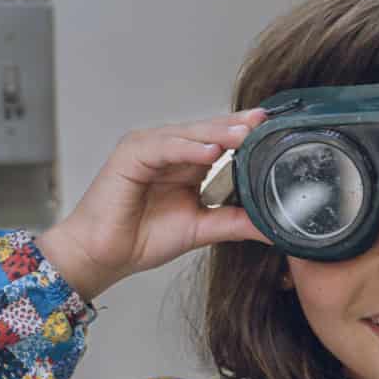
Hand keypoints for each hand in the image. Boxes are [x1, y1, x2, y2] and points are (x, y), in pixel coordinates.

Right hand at [35, 108, 270, 301]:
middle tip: (266, 122)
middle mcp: (168, 150)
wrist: (104, 256)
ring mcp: (148, 147)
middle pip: (208, 132)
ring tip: (245, 134)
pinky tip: (211, 152)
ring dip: (218, 133)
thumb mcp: (201, 228)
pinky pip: (165, 147)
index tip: (274, 132)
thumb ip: (234, 222)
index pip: (220, 142)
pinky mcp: (130, 153)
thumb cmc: (140, 239)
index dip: (245, 136)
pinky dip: (188, 148)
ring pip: (189, 135)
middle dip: (237, 127)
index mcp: (185, 163)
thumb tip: (271, 226)